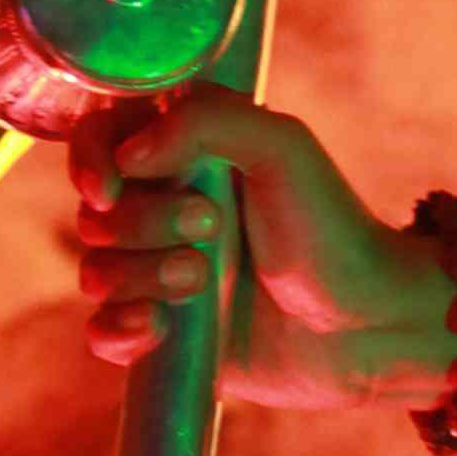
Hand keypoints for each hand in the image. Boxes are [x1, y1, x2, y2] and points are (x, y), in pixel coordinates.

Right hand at [70, 93, 445, 412]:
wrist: (365, 324)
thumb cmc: (330, 228)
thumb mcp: (281, 147)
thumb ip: (205, 120)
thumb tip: (128, 155)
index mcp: (182, 156)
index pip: (99, 141)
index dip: (91, 162)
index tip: (110, 188)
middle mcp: (162, 212)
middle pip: (94, 214)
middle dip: (143, 224)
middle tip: (212, 229)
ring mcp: (159, 275)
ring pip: (95, 272)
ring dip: (141, 275)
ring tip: (203, 280)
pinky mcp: (166, 335)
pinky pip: (102, 334)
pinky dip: (120, 331)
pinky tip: (160, 327)